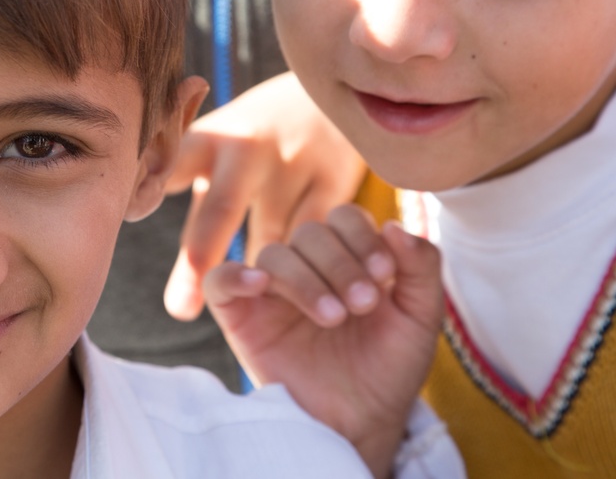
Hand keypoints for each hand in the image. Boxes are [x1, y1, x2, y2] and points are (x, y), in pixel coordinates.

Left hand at [163, 72, 365, 319]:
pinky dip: (313, 268)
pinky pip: (318, 234)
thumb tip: (175, 304)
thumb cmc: (251, 149)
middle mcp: (245, 147)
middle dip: (201, 257)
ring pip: (275, 233)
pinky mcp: (334, 176)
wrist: (323, 96)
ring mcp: (292, 159)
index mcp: (205, 141)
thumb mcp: (216, 164)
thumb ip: (191, 223)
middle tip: (181, 309)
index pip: (165, 169)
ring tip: (261, 307)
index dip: (143, 195)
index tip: (128, 228)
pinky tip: (311, 297)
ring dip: (271, 279)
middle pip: (220, 206)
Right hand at [204, 204, 443, 478]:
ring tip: (334, 317)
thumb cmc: (388, 369)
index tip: (385, 275)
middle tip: (363, 305)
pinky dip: (235, 275)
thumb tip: (393, 224)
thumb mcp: (420, 318)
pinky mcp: (238, 315)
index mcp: (345, 256)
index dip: (363, 237)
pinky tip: (259, 285)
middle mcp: (305, 265)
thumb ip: (421, 267)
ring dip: (305, 280)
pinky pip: (220, 279)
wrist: (359, 423)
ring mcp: (269, 289)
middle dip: (340, 264)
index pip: (344, 218)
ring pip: (274, 254)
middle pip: (309, 231)